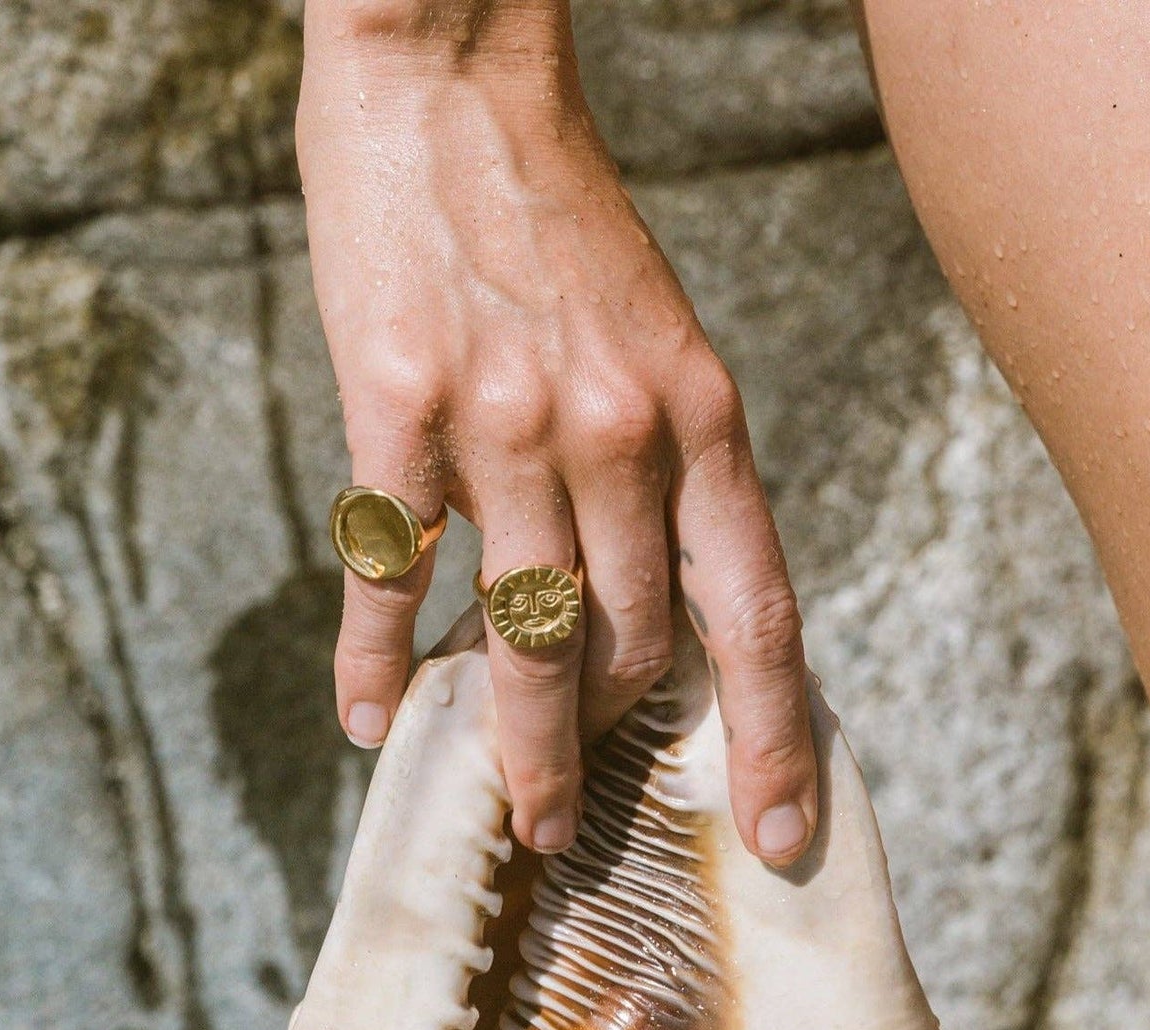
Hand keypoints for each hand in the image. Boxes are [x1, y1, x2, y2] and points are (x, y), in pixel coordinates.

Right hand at [299, 8, 817, 863]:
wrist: (454, 79)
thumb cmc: (561, 222)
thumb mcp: (659, 341)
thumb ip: (667, 468)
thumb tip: (653, 598)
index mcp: (698, 417)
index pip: (757, 611)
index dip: (775, 735)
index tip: (779, 831)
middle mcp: (618, 432)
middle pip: (630, 647)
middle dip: (606, 753)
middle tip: (573, 815)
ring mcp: (505, 422)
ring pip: (524, 636)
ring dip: (519, 747)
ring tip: (513, 814)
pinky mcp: (395, 406)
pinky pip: (391, 571)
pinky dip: (375, 660)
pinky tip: (370, 720)